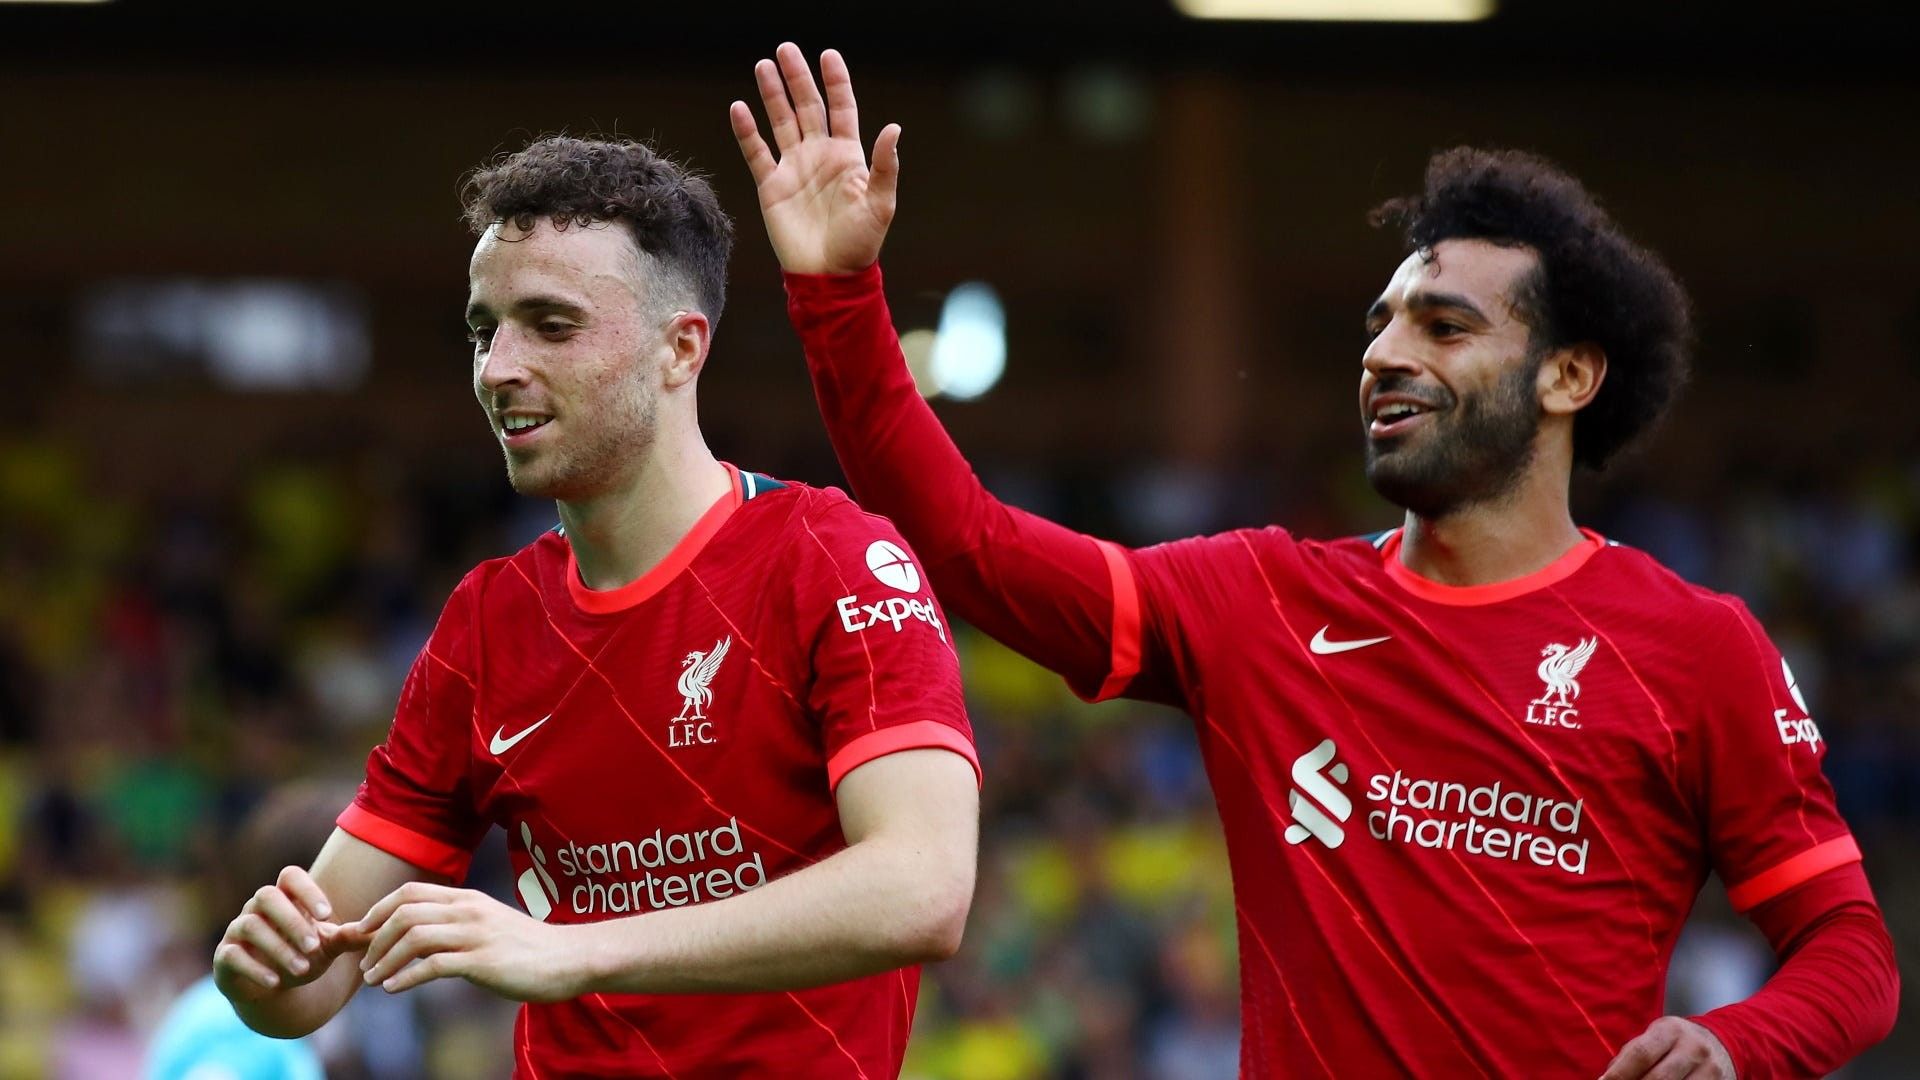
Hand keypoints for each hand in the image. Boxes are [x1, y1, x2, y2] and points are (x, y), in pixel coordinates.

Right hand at [213, 865, 355, 1002]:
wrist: (274, 985)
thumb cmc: (304, 955)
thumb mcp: (328, 946)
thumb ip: (349, 937)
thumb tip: (379, 930)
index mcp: (284, 897)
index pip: (290, 876)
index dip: (307, 890)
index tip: (328, 914)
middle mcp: (257, 908)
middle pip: (266, 896)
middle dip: (291, 920)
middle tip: (314, 946)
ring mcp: (237, 930)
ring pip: (250, 926)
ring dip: (278, 947)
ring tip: (302, 969)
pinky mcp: (224, 957)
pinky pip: (232, 955)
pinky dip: (255, 969)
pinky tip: (276, 982)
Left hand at [353, 882, 584, 1002]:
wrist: (569, 959)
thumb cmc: (529, 948)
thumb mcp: (489, 926)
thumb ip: (457, 925)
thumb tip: (420, 940)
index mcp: (468, 899)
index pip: (410, 892)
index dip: (378, 910)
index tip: (363, 934)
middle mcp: (469, 911)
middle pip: (405, 911)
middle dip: (374, 937)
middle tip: (363, 962)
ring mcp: (476, 934)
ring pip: (414, 936)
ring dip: (384, 959)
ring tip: (372, 980)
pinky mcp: (483, 961)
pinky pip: (433, 965)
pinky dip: (405, 977)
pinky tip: (393, 988)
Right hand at [731, 42, 899, 274]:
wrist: (828, 275)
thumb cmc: (860, 243)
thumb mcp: (880, 204)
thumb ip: (884, 166)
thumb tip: (893, 129)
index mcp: (847, 156)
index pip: (841, 108)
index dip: (836, 82)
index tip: (828, 55)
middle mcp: (819, 155)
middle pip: (807, 107)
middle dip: (797, 78)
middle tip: (786, 50)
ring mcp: (794, 168)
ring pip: (781, 122)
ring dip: (772, 95)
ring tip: (764, 66)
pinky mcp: (772, 186)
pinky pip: (757, 152)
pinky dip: (747, 131)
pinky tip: (739, 108)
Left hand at [1599, 1016, 1736, 1079]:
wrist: (1722, 1044)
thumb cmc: (1676, 1043)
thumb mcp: (1654, 1038)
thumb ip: (1631, 1055)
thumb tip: (1606, 1078)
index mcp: (1670, 1030)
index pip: (1641, 1053)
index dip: (1619, 1073)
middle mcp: (1693, 1048)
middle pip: (1658, 1078)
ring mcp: (1710, 1070)